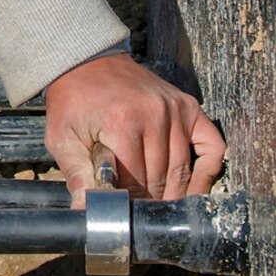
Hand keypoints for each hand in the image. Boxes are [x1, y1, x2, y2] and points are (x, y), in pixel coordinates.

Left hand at [43, 54, 225, 202]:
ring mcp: (175, 109)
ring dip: (174, 193)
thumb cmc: (74, 102)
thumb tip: (86, 212)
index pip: (137, 182)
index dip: (129, 202)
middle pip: (162, 179)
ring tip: (159, 206)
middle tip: (140, 212)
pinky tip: (196, 188)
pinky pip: (212, 146)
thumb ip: (77, 176)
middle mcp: (155, 114)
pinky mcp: (188, 106)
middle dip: (150, 200)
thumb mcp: (63, 137)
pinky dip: (208, 171)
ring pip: (183, 169)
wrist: (87, 63)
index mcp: (122, 123)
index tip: (122, 210)